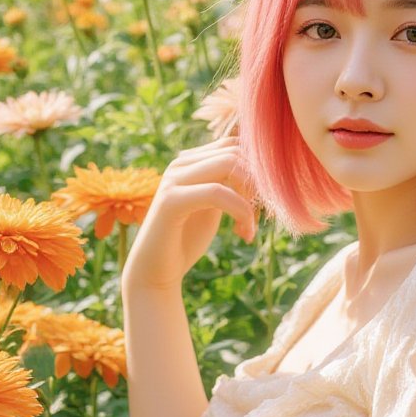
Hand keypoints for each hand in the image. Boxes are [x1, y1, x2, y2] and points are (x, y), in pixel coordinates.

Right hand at [121, 137, 258, 291]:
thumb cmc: (186, 240)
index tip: (260, 203)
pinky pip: (218, 192)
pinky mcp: (171, 201)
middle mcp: (180, 164)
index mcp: (190, 162)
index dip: (257, 170)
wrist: (155, 272)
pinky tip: (244, 234)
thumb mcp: (213, 206)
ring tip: (248, 227)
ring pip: (230, 165)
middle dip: (257, 183)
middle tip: (258, 215)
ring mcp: (173, 179)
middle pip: (236, 151)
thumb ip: (228, 184)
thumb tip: (258, 168)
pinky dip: (241, 211)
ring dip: (250, 198)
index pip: (234, 144)